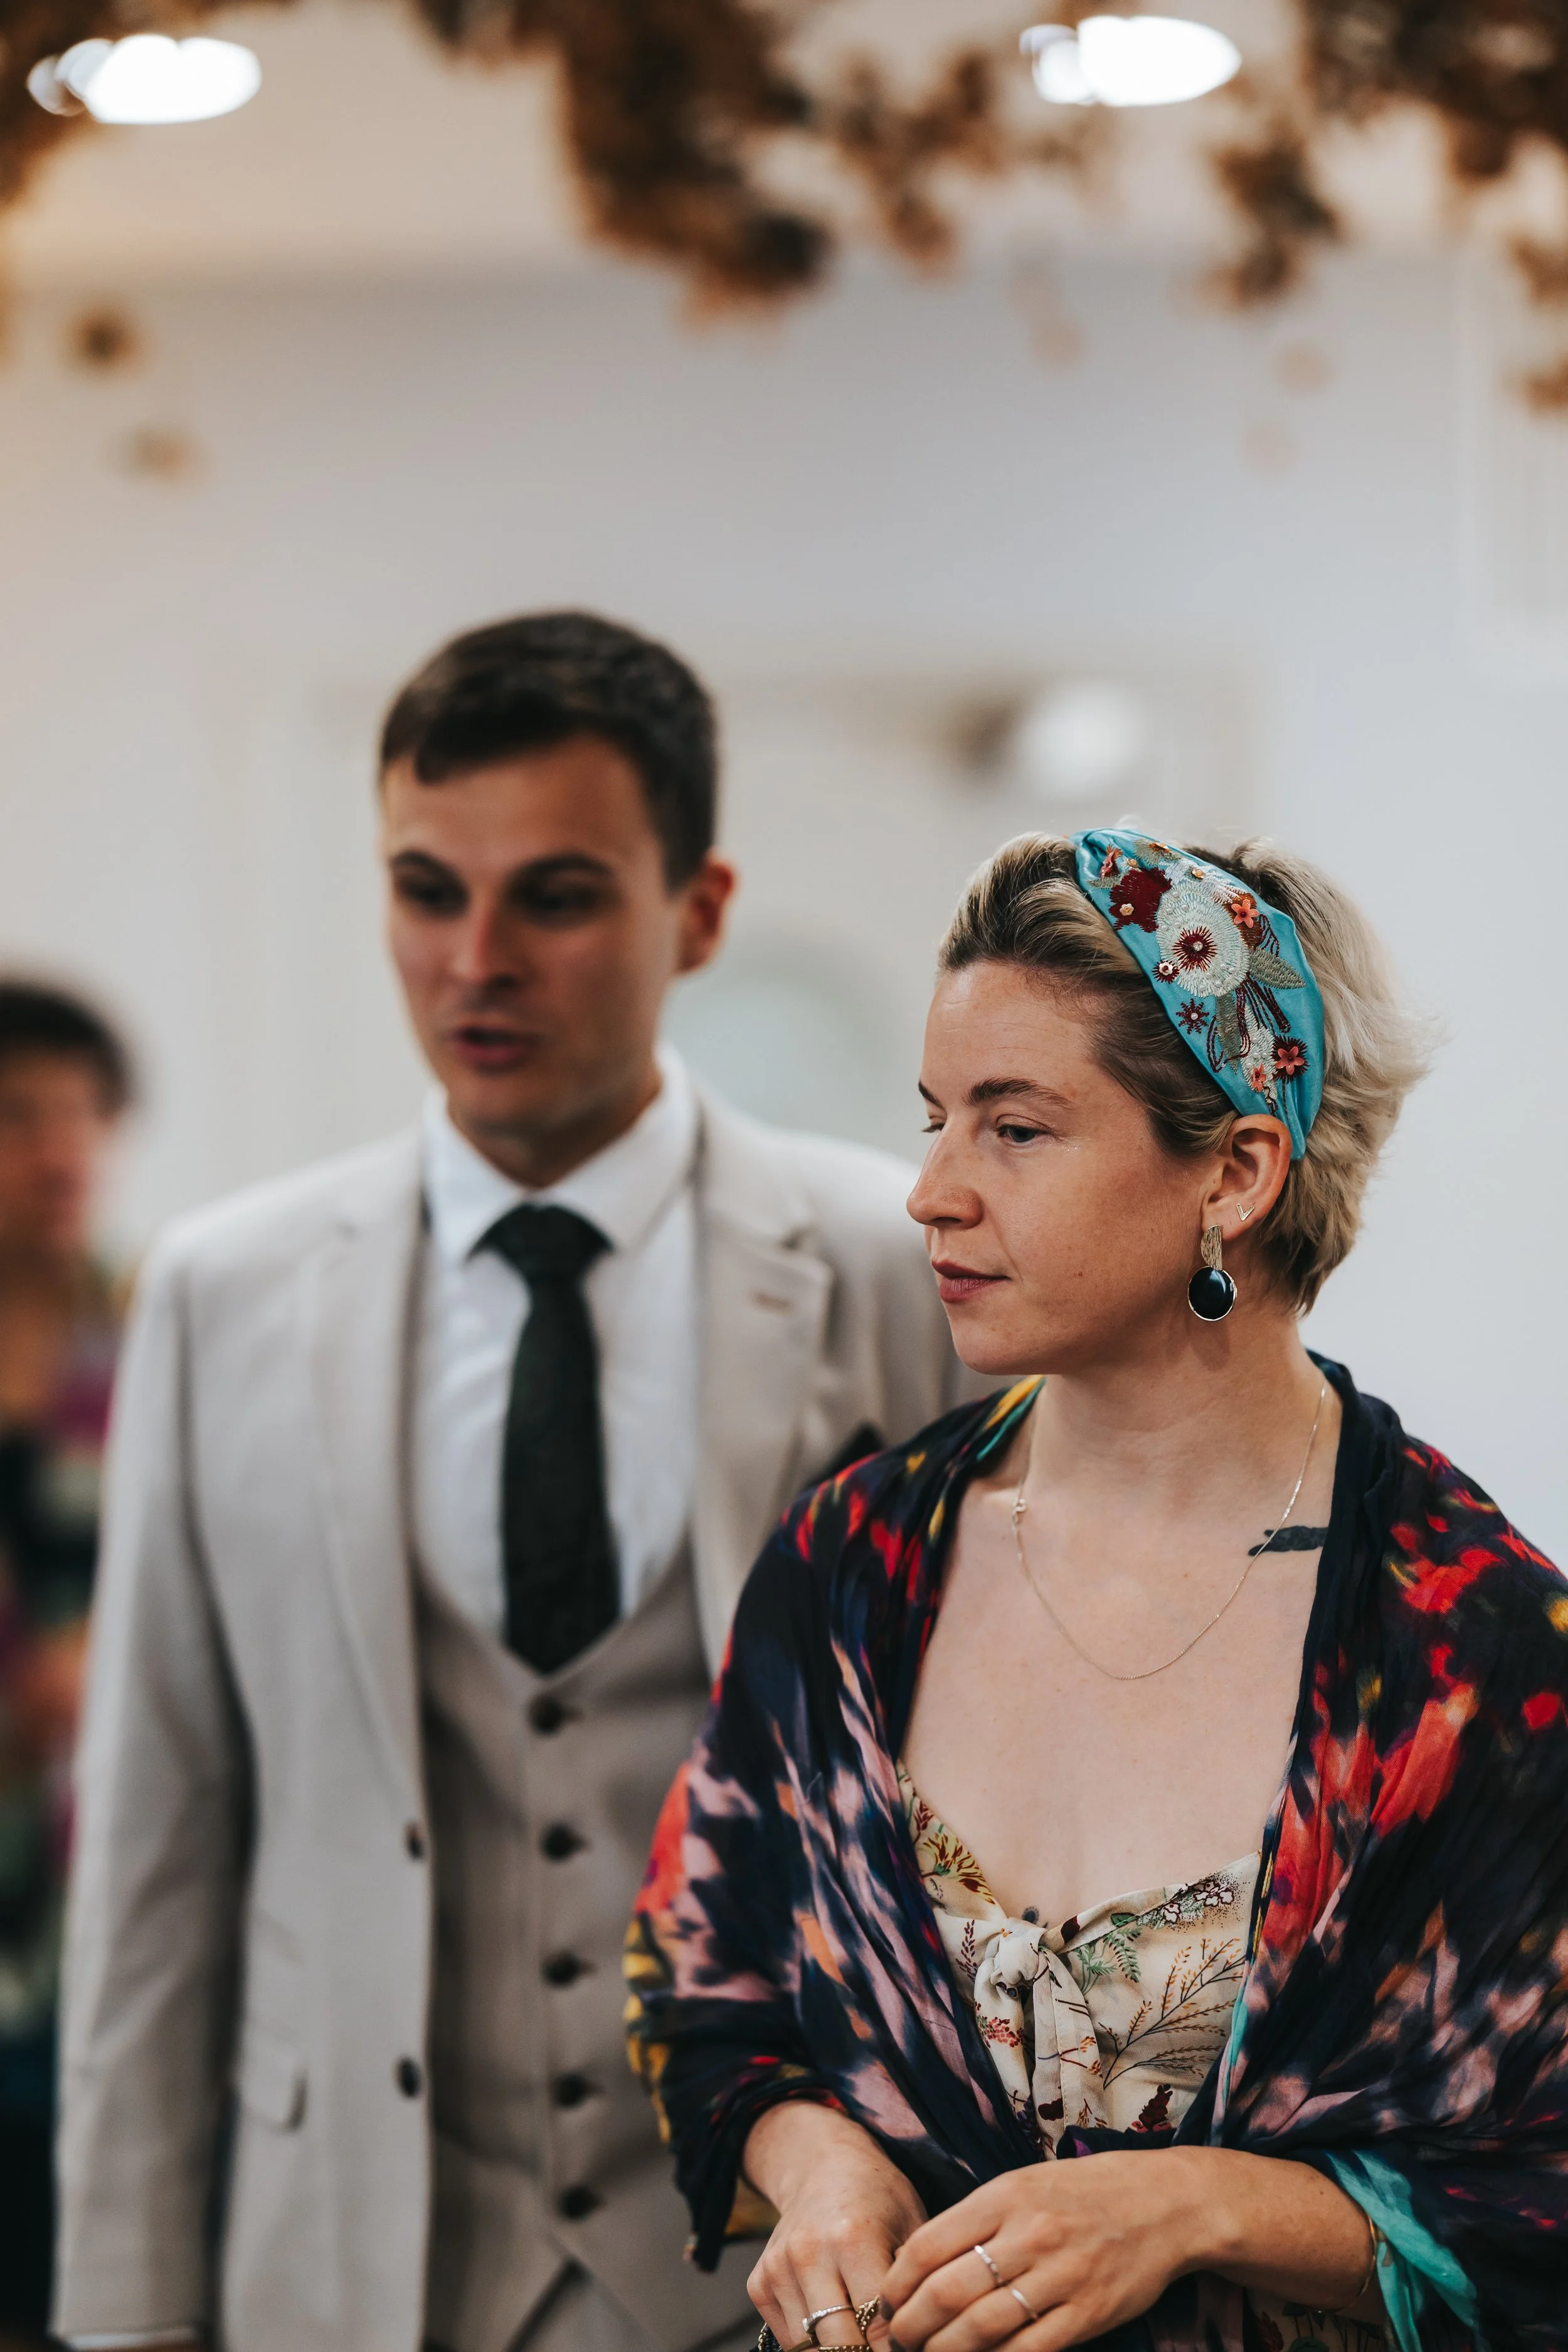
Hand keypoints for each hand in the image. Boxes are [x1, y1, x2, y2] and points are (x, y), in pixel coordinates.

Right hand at [743, 2103, 928, 2349]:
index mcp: (853, 2238)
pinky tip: (835, 2323)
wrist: (822, 2167)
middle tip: (888, 2347)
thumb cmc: (880, 2200)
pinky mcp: (759, 2284)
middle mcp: (809, 2254)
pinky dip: (814, 2343)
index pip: (878, 2326)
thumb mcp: (913, 2227)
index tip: (911, 2346)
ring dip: (838, 2350)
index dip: (898, 2347)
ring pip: (810, 2349)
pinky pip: (789, 2339)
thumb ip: (915, 2282)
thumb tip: (918, 2336)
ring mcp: (779, 2270)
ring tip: (863, 2337)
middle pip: (841, 2344)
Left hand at [881, 2150, 1384, 2351]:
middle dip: (912, 2326)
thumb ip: (974, 2219)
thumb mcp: (1023, 2184)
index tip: (886, 2302)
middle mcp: (1029, 2233)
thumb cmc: (1083, 2193)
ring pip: (983, 2327)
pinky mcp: (1088, 2313)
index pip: (929, 2245)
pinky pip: (1029, 2349)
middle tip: (897, 2341)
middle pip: (948, 2291)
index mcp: (1005, 2195)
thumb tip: (916, 2261)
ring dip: (945, 2350)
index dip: (898, 2282)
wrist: (1164, 2202)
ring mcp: (1061, 2275)